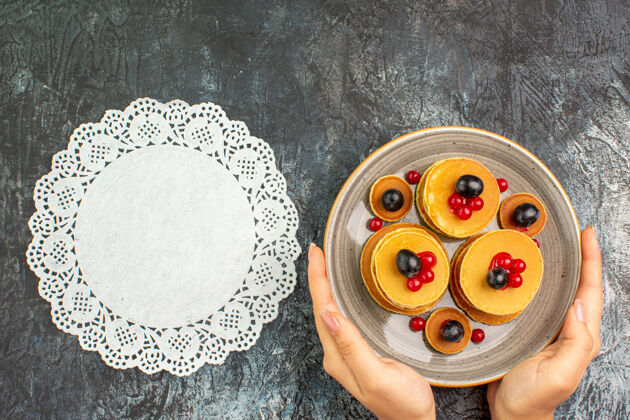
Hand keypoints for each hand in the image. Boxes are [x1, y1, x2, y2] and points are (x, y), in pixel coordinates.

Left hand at [308, 244, 434, 419]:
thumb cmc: (402, 404)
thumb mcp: (379, 375)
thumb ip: (352, 347)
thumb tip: (329, 316)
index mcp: (338, 357)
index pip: (323, 309)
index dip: (318, 279)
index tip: (315, 254)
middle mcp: (337, 354)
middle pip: (322, 308)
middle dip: (317, 278)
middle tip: (317, 252)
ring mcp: (345, 354)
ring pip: (329, 313)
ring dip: (324, 287)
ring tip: (322, 266)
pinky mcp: (356, 353)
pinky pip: (340, 319)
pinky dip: (336, 300)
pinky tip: (338, 294)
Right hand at [487, 226, 602, 419]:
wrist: (514, 415)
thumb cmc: (533, 399)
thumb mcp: (558, 374)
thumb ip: (575, 343)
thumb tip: (581, 306)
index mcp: (581, 337)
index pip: (591, 292)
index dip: (592, 261)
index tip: (588, 235)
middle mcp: (571, 331)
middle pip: (582, 287)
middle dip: (584, 258)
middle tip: (578, 233)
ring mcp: (555, 331)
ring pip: (566, 292)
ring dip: (567, 268)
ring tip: (562, 246)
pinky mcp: (537, 332)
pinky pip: (546, 301)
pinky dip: (546, 283)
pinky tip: (535, 276)